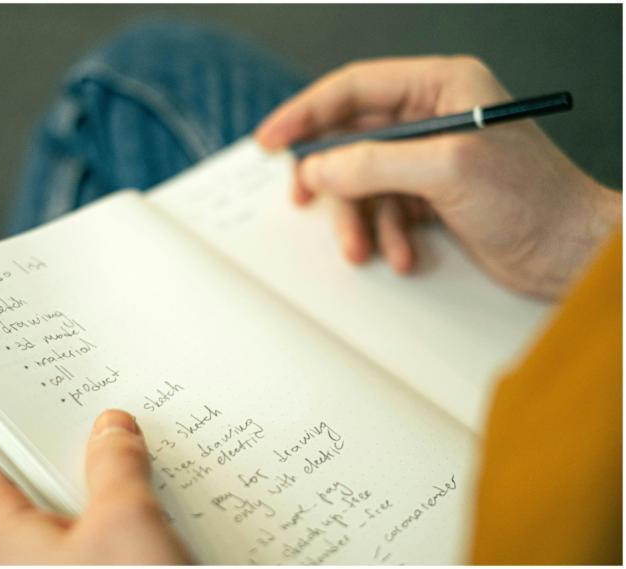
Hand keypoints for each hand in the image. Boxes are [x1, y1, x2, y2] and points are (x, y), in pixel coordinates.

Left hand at [0, 409, 191, 563]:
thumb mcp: (127, 522)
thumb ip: (116, 463)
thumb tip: (112, 426)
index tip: (24, 375)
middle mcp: (9, 555)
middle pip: (22, 477)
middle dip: (62, 440)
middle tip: (95, 401)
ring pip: (60, 506)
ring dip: (94, 475)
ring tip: (128, 439)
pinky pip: (86, 534)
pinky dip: (110, 508)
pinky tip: (146, 491)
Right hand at [255, 56, 620, 298]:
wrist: (569, 253)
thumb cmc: (532, 198)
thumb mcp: (446, 170)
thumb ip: (374, 163)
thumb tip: (318, 168)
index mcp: (440, 86)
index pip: (354, 89)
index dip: (306, 113)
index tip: (271, 140)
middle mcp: (432, 117)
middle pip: (352, 138)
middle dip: (331, 178)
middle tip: (301, 198)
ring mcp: (430, 159)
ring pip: (364, 182)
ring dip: (359, 219)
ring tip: (363, 248)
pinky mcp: (433, 197)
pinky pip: (385, 211)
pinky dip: (386, 236)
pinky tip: (403, 255)